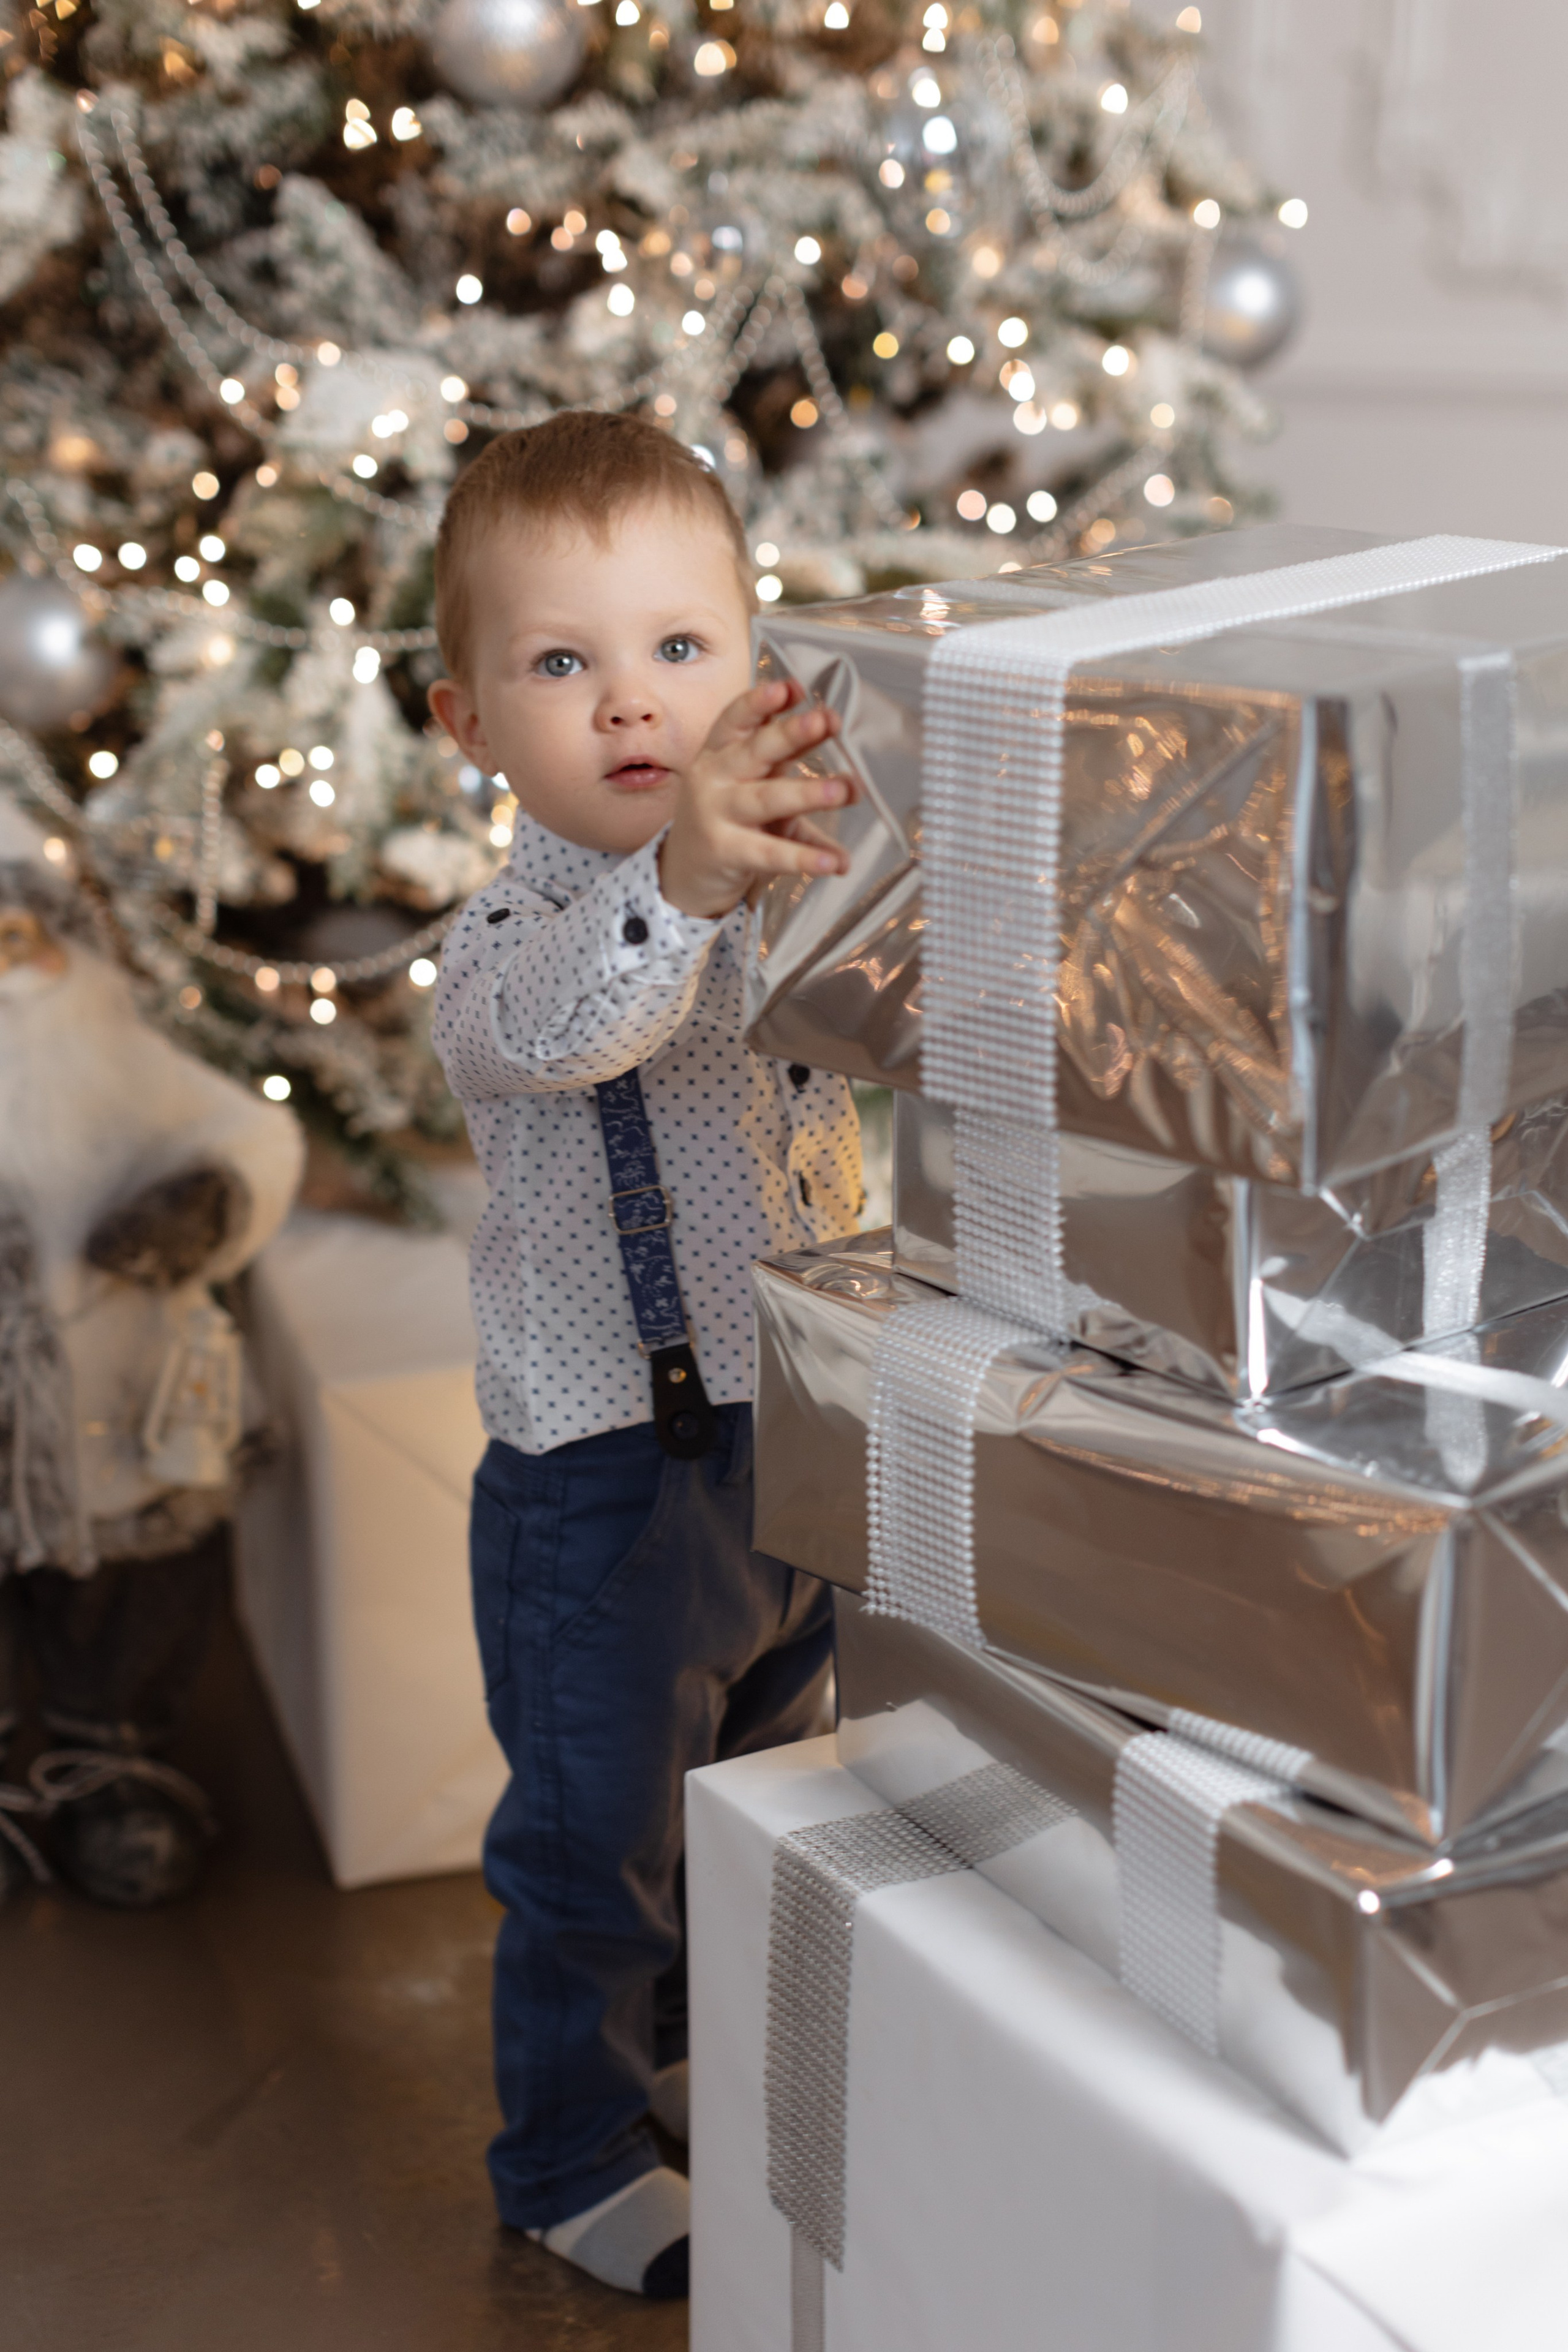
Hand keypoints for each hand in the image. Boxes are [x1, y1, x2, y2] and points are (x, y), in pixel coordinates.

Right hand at [657, 678, 854, 919]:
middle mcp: (715, 777)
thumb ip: (796, 771)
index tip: (793, 688)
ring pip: (767, 799)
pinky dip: (805, 857)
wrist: (686, 872)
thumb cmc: (728, 818)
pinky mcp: (726, 852)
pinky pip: (771, 853)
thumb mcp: (756, 784)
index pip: (737, 719)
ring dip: (808, 792)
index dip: (763, 702)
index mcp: (720, 752)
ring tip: (845, 791)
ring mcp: (717, 814)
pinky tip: (834, 862)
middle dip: (789, 733)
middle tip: (822, 721)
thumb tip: (854, 780)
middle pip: (754, 751)